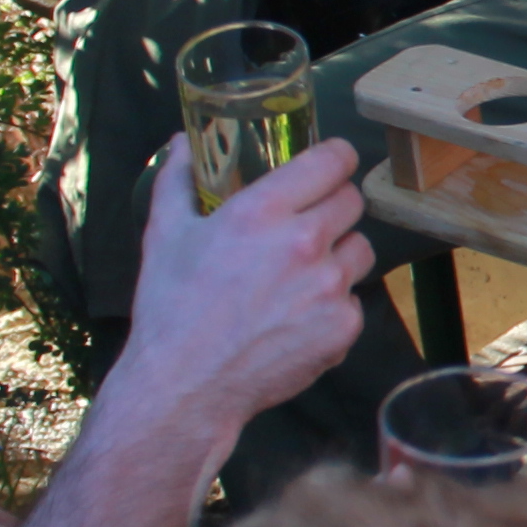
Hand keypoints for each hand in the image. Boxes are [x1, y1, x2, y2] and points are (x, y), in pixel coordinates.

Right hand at [114, 136, 372, 429]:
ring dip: (338, 255)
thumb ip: (178, 180)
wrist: (185, 386)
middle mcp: (304, 243)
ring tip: (300, 276)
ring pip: (361, 250)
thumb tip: (181, 141)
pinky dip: (332, 306)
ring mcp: (329, 286)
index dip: (337, 158)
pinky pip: (353, 300)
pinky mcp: (343, 326)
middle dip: (333, 207)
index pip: (333, 161)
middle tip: (308, 224)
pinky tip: (297, 317)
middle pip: (353, 201)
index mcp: (262, 211)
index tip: (333, 163)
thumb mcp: (165, 235)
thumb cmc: (170, 307)